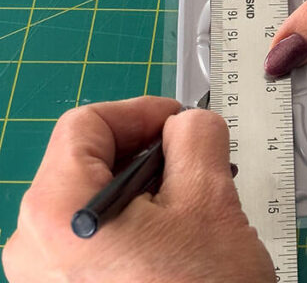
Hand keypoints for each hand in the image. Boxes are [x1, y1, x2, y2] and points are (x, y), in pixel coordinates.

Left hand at [3, 97, 274, 282]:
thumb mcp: (212, 196)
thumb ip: (194, 133)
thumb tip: (185, 124)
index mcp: (54, 213)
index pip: (86, 123)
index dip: (141, 112)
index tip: (182, 123)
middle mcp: (30, 253)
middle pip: (83, 167)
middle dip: (145, 158)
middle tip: (196, 171)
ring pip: (89, 210)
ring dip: (143, 198)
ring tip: (192, 219)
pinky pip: (88, 251)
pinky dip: (129, 236)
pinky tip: (172, 257)